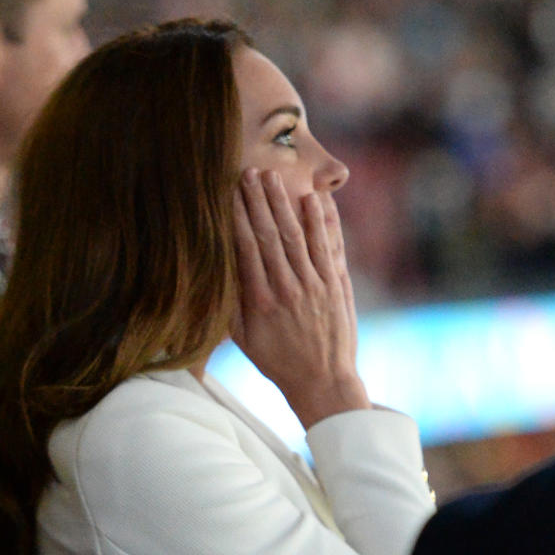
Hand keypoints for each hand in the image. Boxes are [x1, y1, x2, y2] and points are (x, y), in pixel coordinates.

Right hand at [231, 168, 369, 427]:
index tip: (228, 195)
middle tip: (248, 173)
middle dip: (257, 201)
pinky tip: (313, 199)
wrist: (323, 381)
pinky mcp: (335, 285)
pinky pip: (327, 246)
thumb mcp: (245, 340)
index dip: (237, 218)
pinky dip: (321, 221)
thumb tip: (219, 272)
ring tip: (272, 177)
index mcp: (259, 302)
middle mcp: (286, 289)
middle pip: (269, 235)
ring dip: (283, 203)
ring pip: (295, 235)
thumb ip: (233, 306)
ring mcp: (313, 285)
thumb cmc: (279, 362)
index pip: (245, 249)